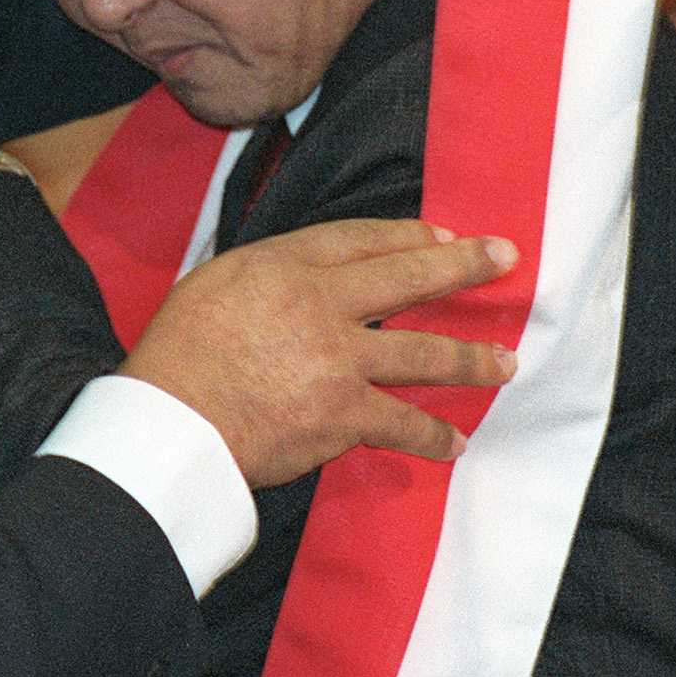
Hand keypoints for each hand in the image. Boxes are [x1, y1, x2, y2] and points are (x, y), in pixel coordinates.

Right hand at [123, 218, 518, 487]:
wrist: (170, 423)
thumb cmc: (175, 356)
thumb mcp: (211, 284)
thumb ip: (264, 276)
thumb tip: (298, 280)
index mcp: (283, 264)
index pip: (361, 238)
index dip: (408, 235)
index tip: (443, 234)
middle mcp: (321, 302)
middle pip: (407, 275)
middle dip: (462, 265)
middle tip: (504, 258)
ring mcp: (338, 358)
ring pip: (422, 353)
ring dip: (470, 358)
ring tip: (505, 363)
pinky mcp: (343, 414)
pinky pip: (402, 423)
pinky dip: (431, 436)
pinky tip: (455, 442)